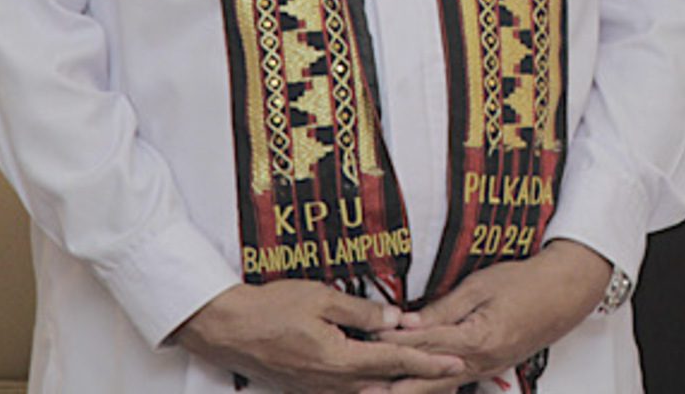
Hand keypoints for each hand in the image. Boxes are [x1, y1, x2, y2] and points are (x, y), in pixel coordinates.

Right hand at [172, 279, 464, 392]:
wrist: (229, 328)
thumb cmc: (272, 308)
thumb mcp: (322, 299)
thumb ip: (363, 311)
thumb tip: (398, 319)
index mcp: (339, 359)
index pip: (396, 361)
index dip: (429, 361)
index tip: (456, 363)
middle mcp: (331, 382)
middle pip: (387, 384)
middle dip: (419, 379)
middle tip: (451, 370)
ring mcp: (318, 389)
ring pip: (369, 391)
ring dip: (397, 383)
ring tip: (424, 373)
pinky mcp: (307, 388)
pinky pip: (348, 391)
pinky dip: (372, 383)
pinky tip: (383, 375)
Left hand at [372, 240, 613, 389]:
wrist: (565, 293)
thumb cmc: (526, 282)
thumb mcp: (481, 285)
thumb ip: (442, 309)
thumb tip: (407, 323)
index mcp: (477, 339)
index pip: (423, 346)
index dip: (391, 345)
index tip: (364, 344)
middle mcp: (480, 362)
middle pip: (425, 379)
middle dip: (390, 386)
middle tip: (359, 389)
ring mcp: (486, 370)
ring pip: (437, 387)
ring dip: (406, 391)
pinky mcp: (489, 369)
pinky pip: (453, 383)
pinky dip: (429, 387)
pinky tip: (412, 389)